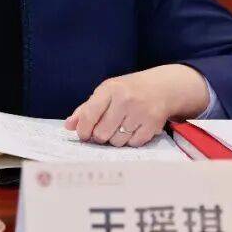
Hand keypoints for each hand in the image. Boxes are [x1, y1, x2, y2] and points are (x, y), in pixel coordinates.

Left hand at [62, 64, 208, 146]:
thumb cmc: (128, 91)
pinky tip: (133, 129)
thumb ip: (86, 109)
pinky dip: (131, 141)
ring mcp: (140, 112)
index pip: (88, 115)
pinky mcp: (153, 124)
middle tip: (103, 132)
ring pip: (117, 142)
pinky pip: (133, 144)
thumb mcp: (106, 92)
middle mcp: (125, 100)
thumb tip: (69, 126)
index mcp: (110, 89)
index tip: (83, 134)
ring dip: (115, 140)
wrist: (162, 87)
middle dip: (99, 137)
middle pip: (102, 133)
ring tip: (119, 128)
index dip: (83, 130)